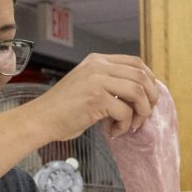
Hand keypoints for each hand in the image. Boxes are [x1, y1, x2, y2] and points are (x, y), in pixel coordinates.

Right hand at [28, 53, 159, 141]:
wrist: (41, 119)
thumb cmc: (64, 109)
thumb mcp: (87, 85)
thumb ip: (109, 83)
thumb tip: (141, 94)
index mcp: (97, 60)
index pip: (136, 62)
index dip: (149, 80)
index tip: (149, 98)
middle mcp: (98, 66)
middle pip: (141, 76)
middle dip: (150, 98)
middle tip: (144, 116)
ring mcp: (97, 81)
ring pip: (138, 92)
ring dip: (141, 113)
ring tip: (131, 126)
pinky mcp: (96, 98)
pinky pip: (125, 111)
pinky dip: (124, 125)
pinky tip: (113, 131)